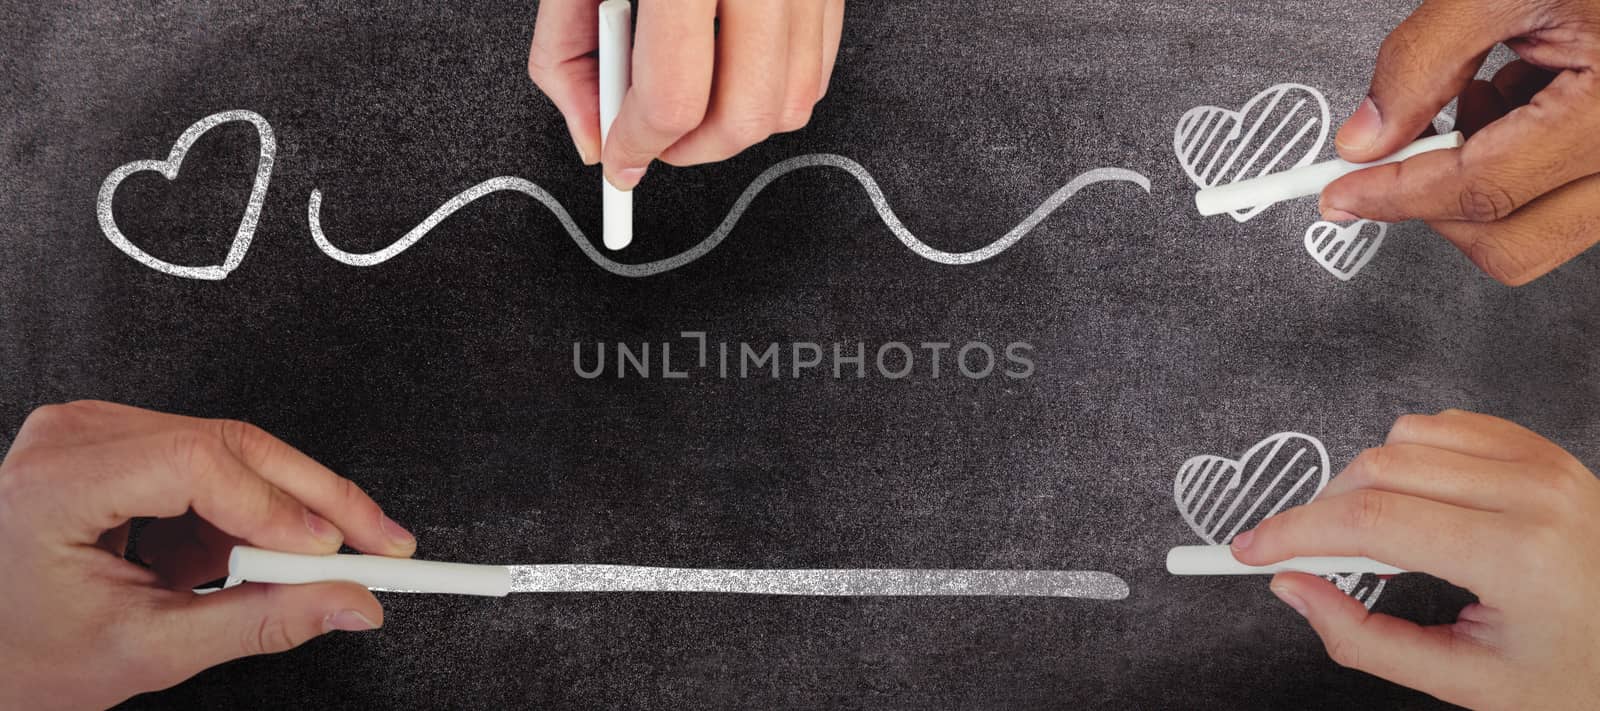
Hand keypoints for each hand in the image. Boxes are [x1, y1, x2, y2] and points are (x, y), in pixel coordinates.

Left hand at [0, 401, 416, 709]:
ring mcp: (95, 430)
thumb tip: (351, 601)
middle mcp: (74, 437)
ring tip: (252, 576)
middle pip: (230, 444)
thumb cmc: (27, 652)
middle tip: (377, 544)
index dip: (278, 505)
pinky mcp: (121, 438)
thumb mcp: (151, 651)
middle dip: (314, 502)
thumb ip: (263, 621)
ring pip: (233, 450)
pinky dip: (238, 512)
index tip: (334, 551)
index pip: (195, 463)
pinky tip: (214, 558)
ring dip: (270, 515)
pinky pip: (213, 459)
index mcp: (57, 484)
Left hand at [528, 0, 844, 190]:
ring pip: (794, 103)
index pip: (674, 96)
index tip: (618, 157)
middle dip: (690, 149)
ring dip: (735, 124)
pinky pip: (818, 68)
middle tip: (652, 137)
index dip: (638, 143)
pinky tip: (731, 65)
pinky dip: (773, 89)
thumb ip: (569, 55)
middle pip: (747, 115)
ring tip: (689, 93)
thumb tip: (595, 142)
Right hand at [1233, 409, 1599, 709]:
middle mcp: (1534, 495)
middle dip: (1320, 511)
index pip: (1372, 523)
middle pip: (1377, 470)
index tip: (1251, 550)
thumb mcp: (1467, 681)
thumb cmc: (1575, 673)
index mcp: (1518, 558)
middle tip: (1300, 553)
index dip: (1294, 533)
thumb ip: (1365, 639)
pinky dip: (1408, 456)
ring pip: (1404, 437)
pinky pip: (1445, 424)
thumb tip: (1291, 589)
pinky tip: (1416, 503)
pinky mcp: (1544, 449)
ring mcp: (1544, 463)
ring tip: (1371, 535)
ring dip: (1364, 480)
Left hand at [1319, 0, 1599, 285]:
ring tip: (1482, 93)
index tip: (1340, 193)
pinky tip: (1518, 96)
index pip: (1482, 188)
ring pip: (1532, 230)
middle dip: (1435, 201)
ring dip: (1477, 178)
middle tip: (1399, 146)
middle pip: (1510, 242)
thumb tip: (1367, 137)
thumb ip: (1424, 62)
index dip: (1394, 194)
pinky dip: (1512, 161)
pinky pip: (1559, 201)